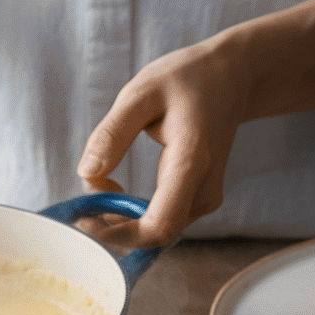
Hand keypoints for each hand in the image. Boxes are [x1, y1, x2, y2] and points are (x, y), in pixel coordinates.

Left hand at [77, 41, 246, 249]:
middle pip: (155, 235)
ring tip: (99, 188)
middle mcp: (204, 189)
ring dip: (121, 221)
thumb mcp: (141, 93)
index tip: (85, 222)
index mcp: (192, 162)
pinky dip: (134, 214)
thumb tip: (87, 173)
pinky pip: (163, 220)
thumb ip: (113, 133)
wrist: (231, 79)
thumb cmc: (188, 80)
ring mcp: (206, 198)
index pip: (158, 225)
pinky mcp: (200, 200)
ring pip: (158, 231)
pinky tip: (116, 190)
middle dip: (114, 230)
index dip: (118, 235)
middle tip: (83, 207)